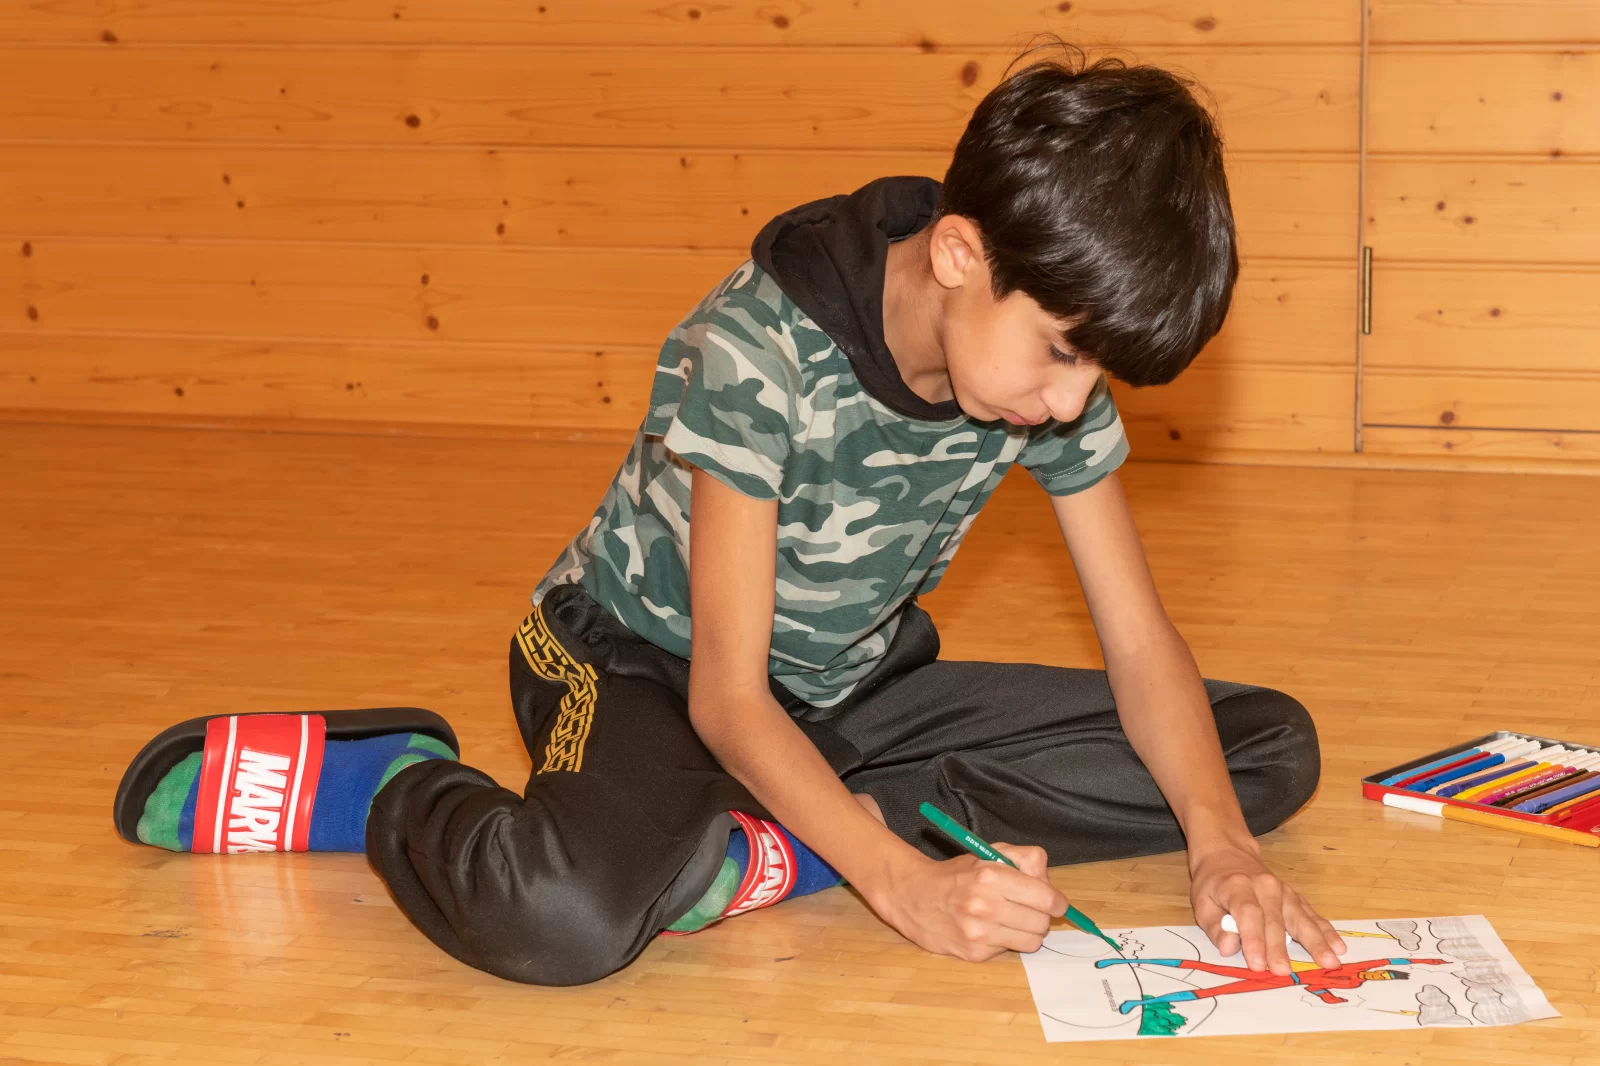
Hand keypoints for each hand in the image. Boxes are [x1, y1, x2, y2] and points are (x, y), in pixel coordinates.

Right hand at [868, 843, 1067, 961]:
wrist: (914, 896)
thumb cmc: (957, 874)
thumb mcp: (989, 853)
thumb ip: (1025, 860)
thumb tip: (1050, 885)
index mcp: (991, 875)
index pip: (1047, 898)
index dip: (1057, 901)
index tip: (1055, 902)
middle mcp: (985, 905)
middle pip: (1042, 923)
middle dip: (1041, 916)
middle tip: (1028, 909)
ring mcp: (978, 933)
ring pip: (1031, 942)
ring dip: (1026, 932)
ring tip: (1010, 920)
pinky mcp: (974, 953)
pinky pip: (1009, 951)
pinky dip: (1004, 941)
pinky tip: (988, 929)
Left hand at [1189, 840, 1345, 974]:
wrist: (1228, 853)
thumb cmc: (1213, 883)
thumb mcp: (1202, 903)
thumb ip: (1215, 927)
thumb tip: (1229, 948)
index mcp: (1238, 886)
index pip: (1248, 914)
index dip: (1253, 939)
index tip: (1257, 964)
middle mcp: (1265, 886)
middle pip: (1274, 919)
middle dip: (1279, 948)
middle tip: (1284, 972)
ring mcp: (1284, 891)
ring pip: (1300, 917)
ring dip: (1315, 942)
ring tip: (1329, 962)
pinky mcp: (1295, 897)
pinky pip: (1312, 915)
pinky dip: (1326, 931)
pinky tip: (1338, 947)